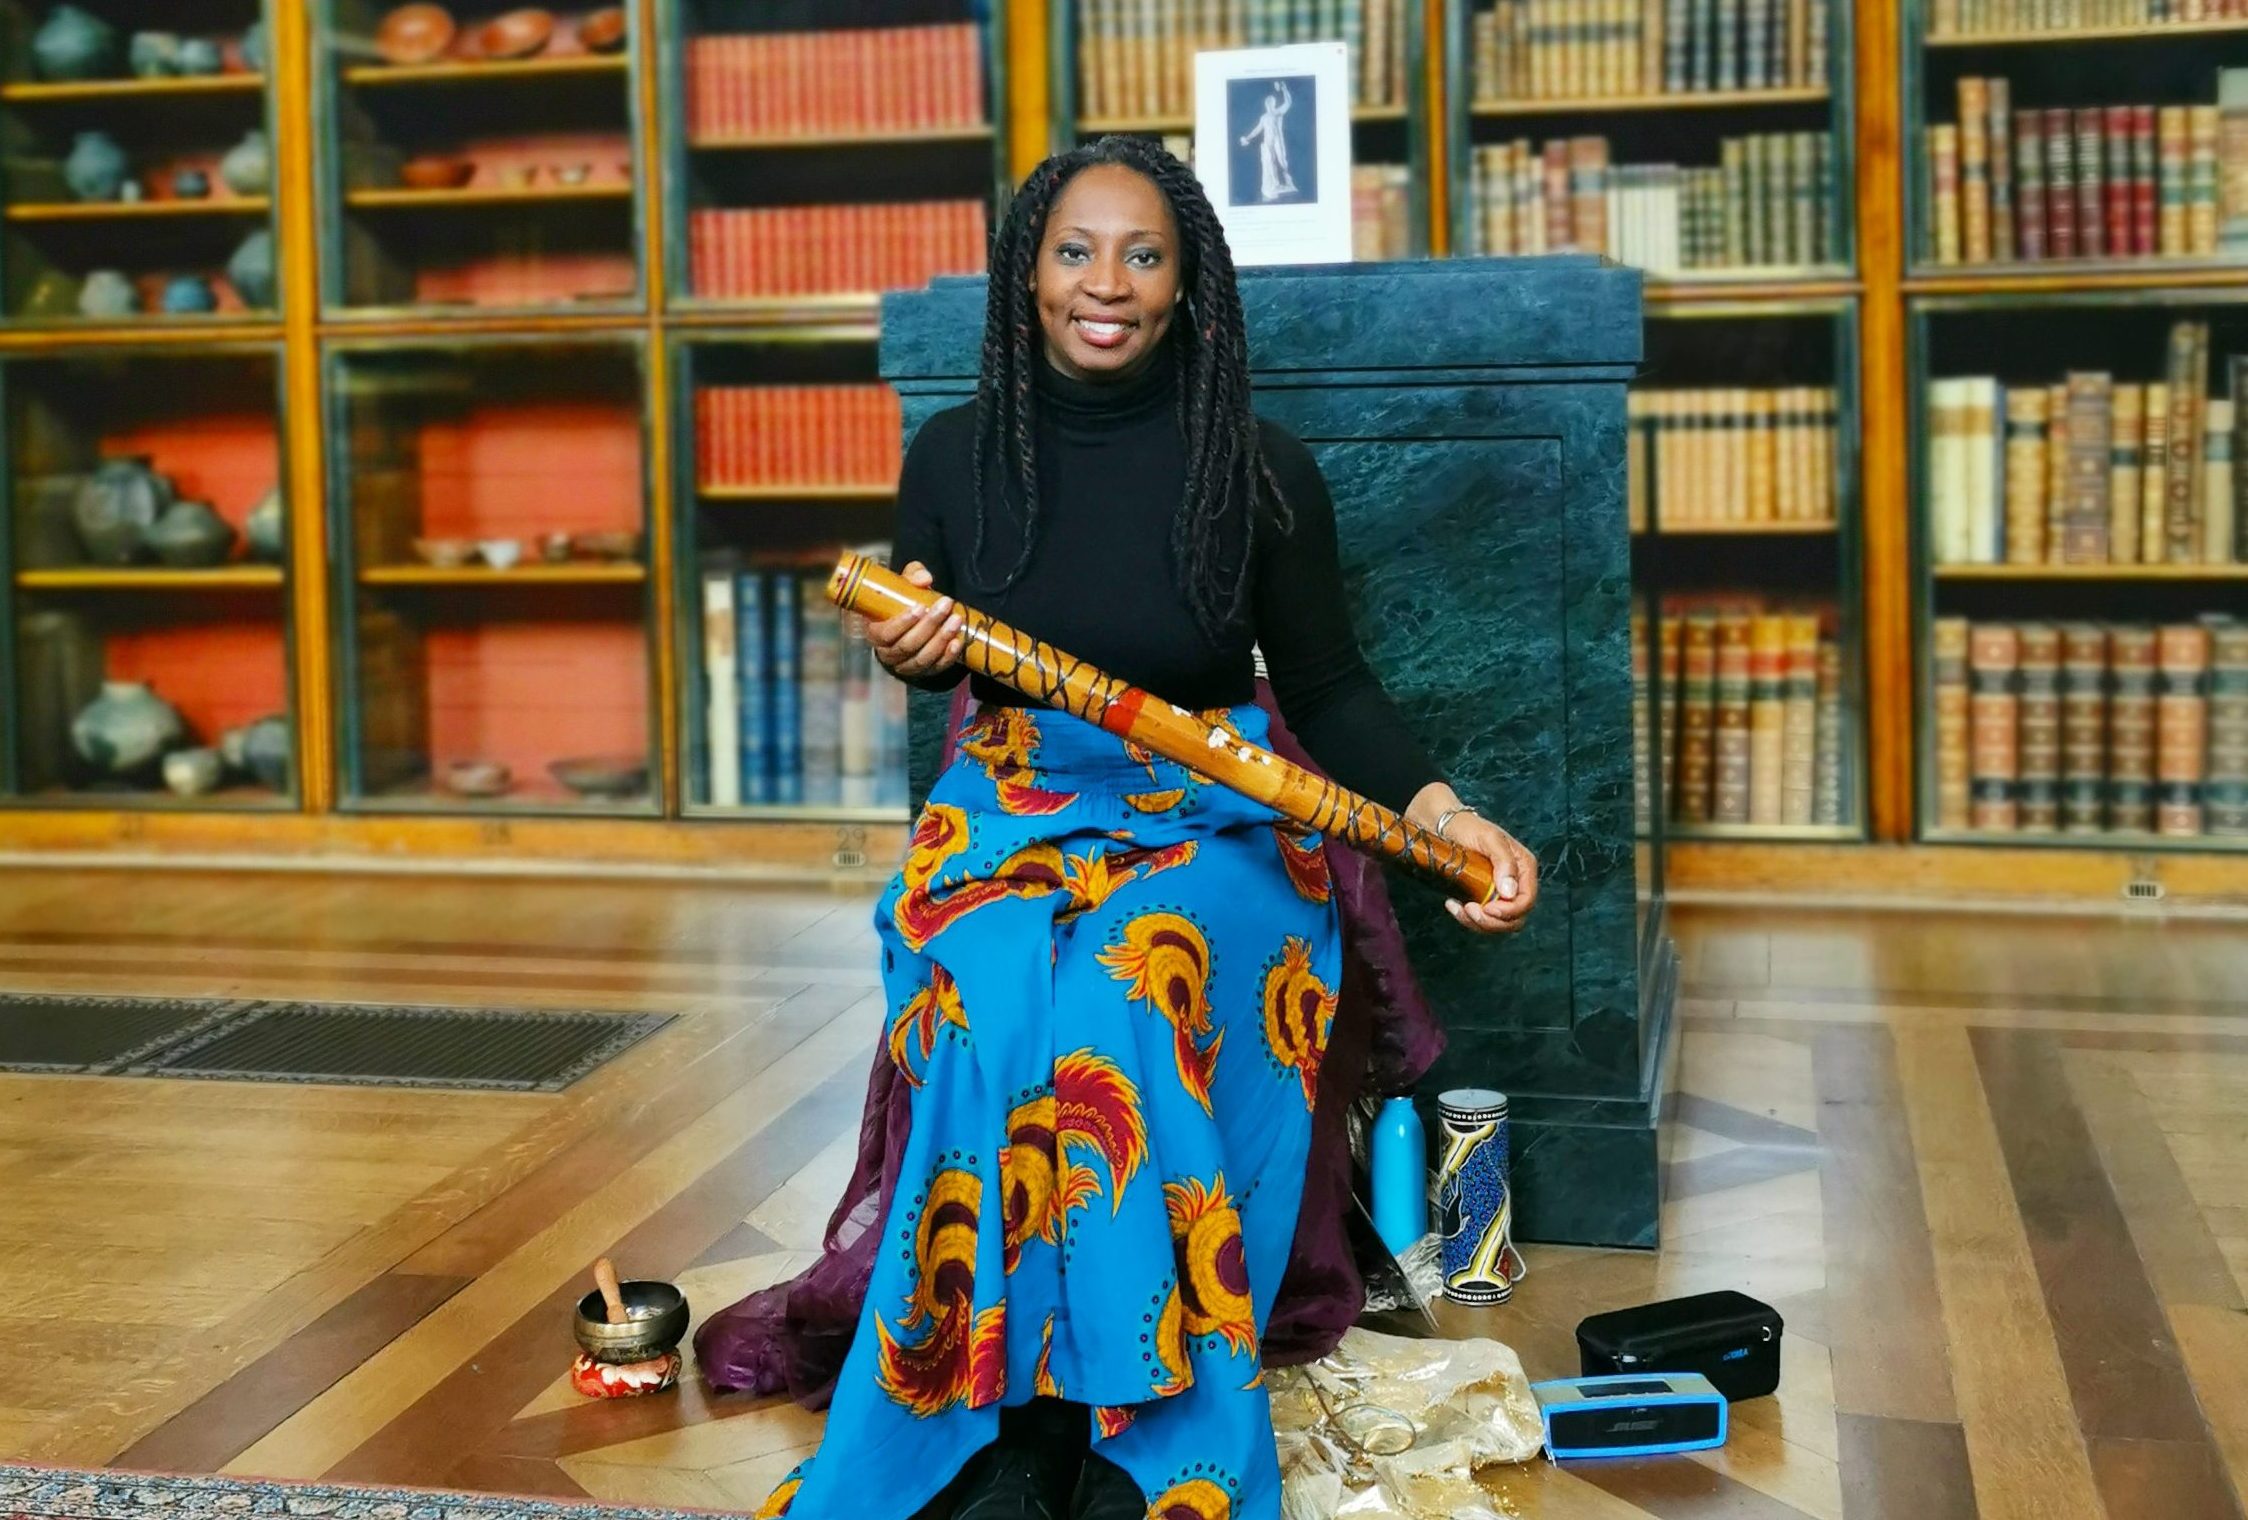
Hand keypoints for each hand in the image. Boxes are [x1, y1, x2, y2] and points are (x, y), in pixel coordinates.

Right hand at [867, 561, 963, 680]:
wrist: (912, 620)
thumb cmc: (902, 601)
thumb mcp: (903, 584)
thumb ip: (912, 575)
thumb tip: (925, 579)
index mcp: (875, 632)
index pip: (885, 634)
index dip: (902, 622)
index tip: (920, 607)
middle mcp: (887, 654)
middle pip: (906, 645)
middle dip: (928, 626)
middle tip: (945, 606)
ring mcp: (905, 665)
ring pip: (922, 658)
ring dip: (941, 639)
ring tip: (956, 620)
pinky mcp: (923, 672)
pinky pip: (935, 668)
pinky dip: (947, 656)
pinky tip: (957, 641)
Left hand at [1440, 812, 1536, 933]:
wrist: (1443, 826)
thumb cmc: (1467, 827)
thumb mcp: (1488, 838)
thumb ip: (1503, 862)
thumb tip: (1509, 892)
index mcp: (1523, 868)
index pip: (1526, 900)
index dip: (1509, 911)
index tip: (1487, 908)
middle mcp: (1515, 883)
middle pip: (1514, 918)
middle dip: (1492, 921)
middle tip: (1469, 910)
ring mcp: (1498, 893)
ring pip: (1498, 923)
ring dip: (1478, 923)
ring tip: (1458, 908)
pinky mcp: (1481, 898)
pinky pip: (1481, 919)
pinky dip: (1467, 919)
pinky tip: (1452, 904)